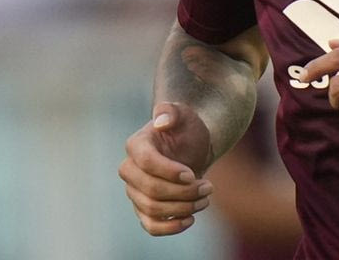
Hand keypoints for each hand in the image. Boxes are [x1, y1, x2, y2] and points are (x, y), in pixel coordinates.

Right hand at [119, 102, 215, 234]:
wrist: (191, 146)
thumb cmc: (186, 128)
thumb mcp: (184, 113)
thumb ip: (171, 111)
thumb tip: (162, 121)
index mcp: (136, 145)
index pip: (146, 163)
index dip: (169, 172)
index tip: (192, 174)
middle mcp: (129, 170)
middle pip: (150, 190)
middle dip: (183, 192)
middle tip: (208, 187)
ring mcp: (134, 191)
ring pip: (152, 209)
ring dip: (183, 208)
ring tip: (206, 197)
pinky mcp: (143, 208)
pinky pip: (150, 225)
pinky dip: (170, 228)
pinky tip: (190, 219)